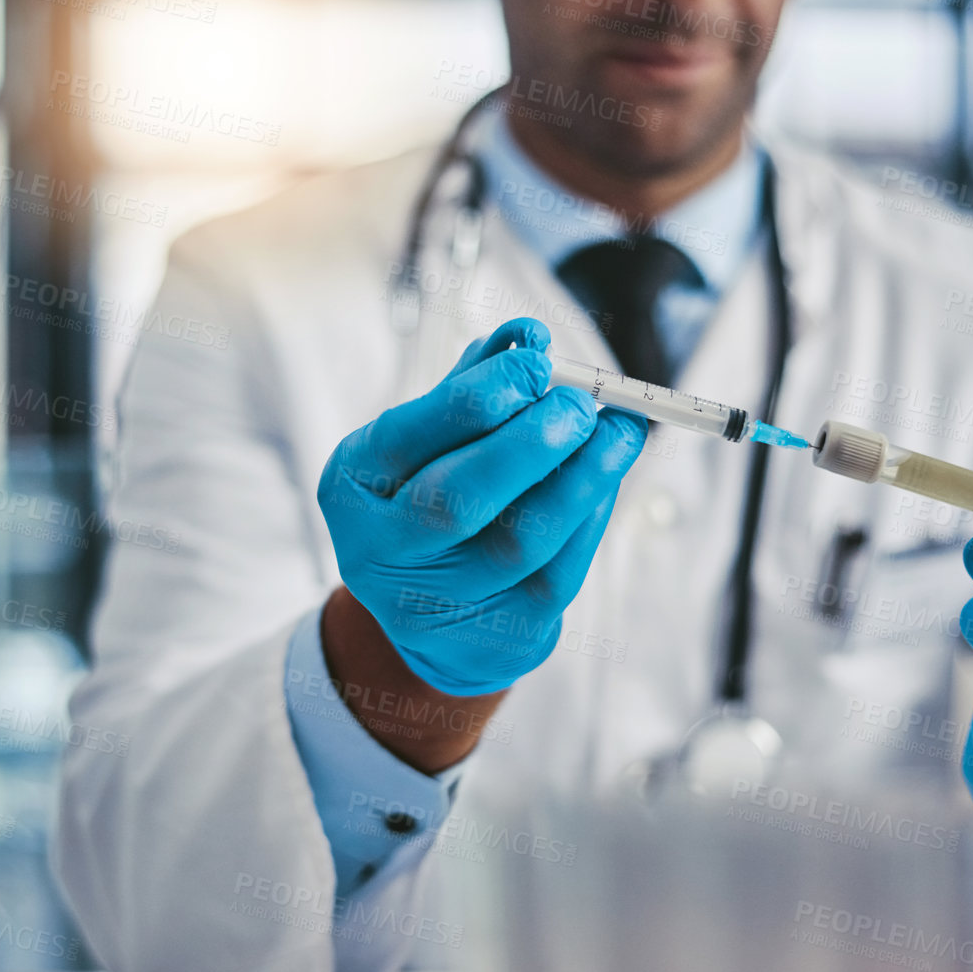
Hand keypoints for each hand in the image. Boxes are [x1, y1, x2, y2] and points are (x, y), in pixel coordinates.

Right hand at [318, 317, 645, 696]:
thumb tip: (529, 338)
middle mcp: (380, 551)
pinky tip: (606, 478)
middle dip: (531, 442)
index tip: (539, 361)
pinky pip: (557, 570)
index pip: (408, 436)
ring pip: (521, 540)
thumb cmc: (430, 493)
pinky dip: (591, 515)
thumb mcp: (430, 438)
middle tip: (581, 404)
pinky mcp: (495, 634)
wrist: (431, 609)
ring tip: (620, 432)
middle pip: (459, 498)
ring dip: (582, 478)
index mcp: (352, 486)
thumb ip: (474, 384)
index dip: (480, 396)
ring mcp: (435, 603)